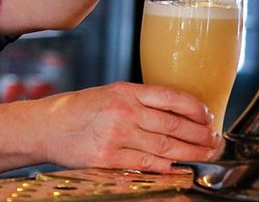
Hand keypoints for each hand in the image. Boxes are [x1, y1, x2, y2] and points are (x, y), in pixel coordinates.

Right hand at [26, 82, 222, 172]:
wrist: (45, 127)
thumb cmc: (76, 111)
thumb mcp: (108, 95)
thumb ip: (138, 103)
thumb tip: (175, 114)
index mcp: (124, 91)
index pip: (171, 96)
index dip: (196, 108)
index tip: (209, 116)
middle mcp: (122, 110)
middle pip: (174, 124)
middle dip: (200, 135)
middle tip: (214, 141)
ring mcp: (116, 134)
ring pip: (166, 146)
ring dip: (191, 153)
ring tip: (204, 154)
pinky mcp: (109, 157)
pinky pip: (147, 163)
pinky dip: (166, 166)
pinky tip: (177, 167)